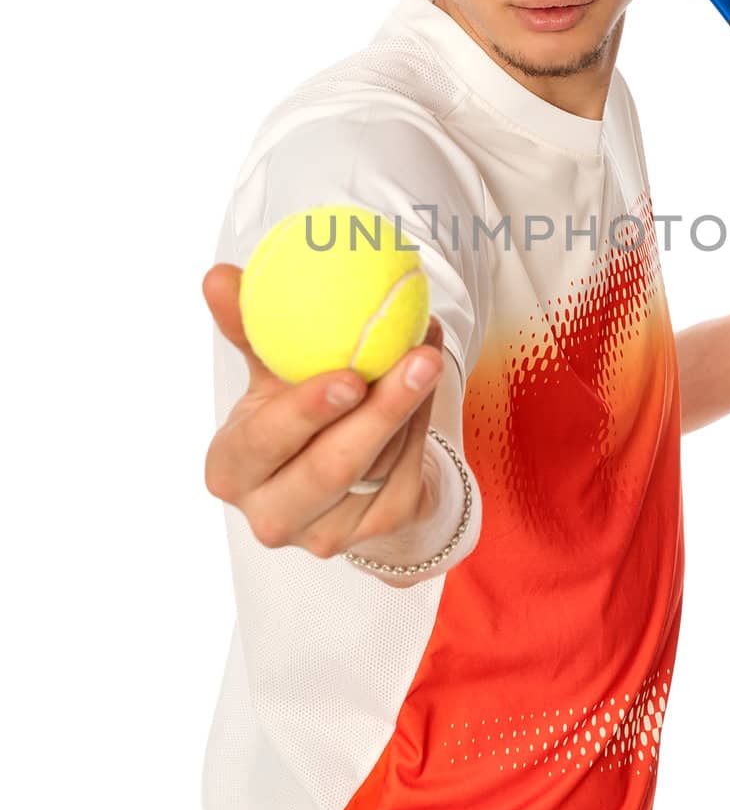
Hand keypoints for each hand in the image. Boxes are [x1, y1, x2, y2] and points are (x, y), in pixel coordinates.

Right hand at [200, 263, 445, 560]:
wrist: (334, 472)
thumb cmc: (289, 415)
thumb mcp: (266, 376)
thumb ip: (247, 329)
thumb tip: (220, 277)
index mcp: (232, 470)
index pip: (265, 443)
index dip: (305, 413)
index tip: (348, 377)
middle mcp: (272, 514)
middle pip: (331, 467)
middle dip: (379, 413)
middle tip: (415, 361)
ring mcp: (327, 533)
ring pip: (378, 467)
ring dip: (409, 406)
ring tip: (429, 352)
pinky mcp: (375, 531)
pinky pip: (406, 472)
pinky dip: (421, 421)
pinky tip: (428, 377)